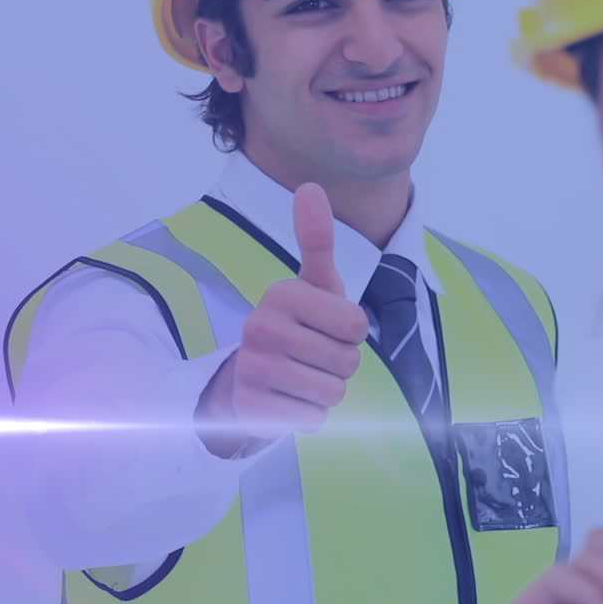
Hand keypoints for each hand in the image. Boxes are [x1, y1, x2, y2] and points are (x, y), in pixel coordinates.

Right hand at [197, 183, 369, 452]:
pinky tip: (287, 401)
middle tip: (312, 357)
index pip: (356, 323)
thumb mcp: (312, 285)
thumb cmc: (296, 328)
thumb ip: (316, 240)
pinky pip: (313, 417)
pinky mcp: (250, 407)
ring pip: (334, 391)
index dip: (351, 332)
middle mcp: (261, 326)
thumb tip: (310, 185)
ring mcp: (252, 367)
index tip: (325, 327)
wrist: (247, 383)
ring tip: (301, 378)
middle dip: (341, 365)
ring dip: (327, 391)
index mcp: (282, 293)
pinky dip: (309, 415)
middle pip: (348, 360)